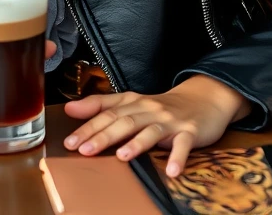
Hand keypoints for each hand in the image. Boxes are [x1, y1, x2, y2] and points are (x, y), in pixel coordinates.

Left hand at [63, 74, 251, 177]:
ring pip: (150, 131)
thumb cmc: (161, 107)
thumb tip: (70, 108)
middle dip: (103, 136)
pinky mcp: (190, 132)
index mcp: (132, 102)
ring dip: (135, 144)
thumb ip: (100, 106)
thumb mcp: (130, 103)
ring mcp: (169, 120)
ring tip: (121, 157)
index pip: (106, 113)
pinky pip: (183, 145)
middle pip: (123, 122)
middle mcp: (148, 109)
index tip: (70, 141)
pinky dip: (178, 157)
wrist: (202, 100)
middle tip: (85, 150)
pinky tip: (171, 171)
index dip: (87, 126)